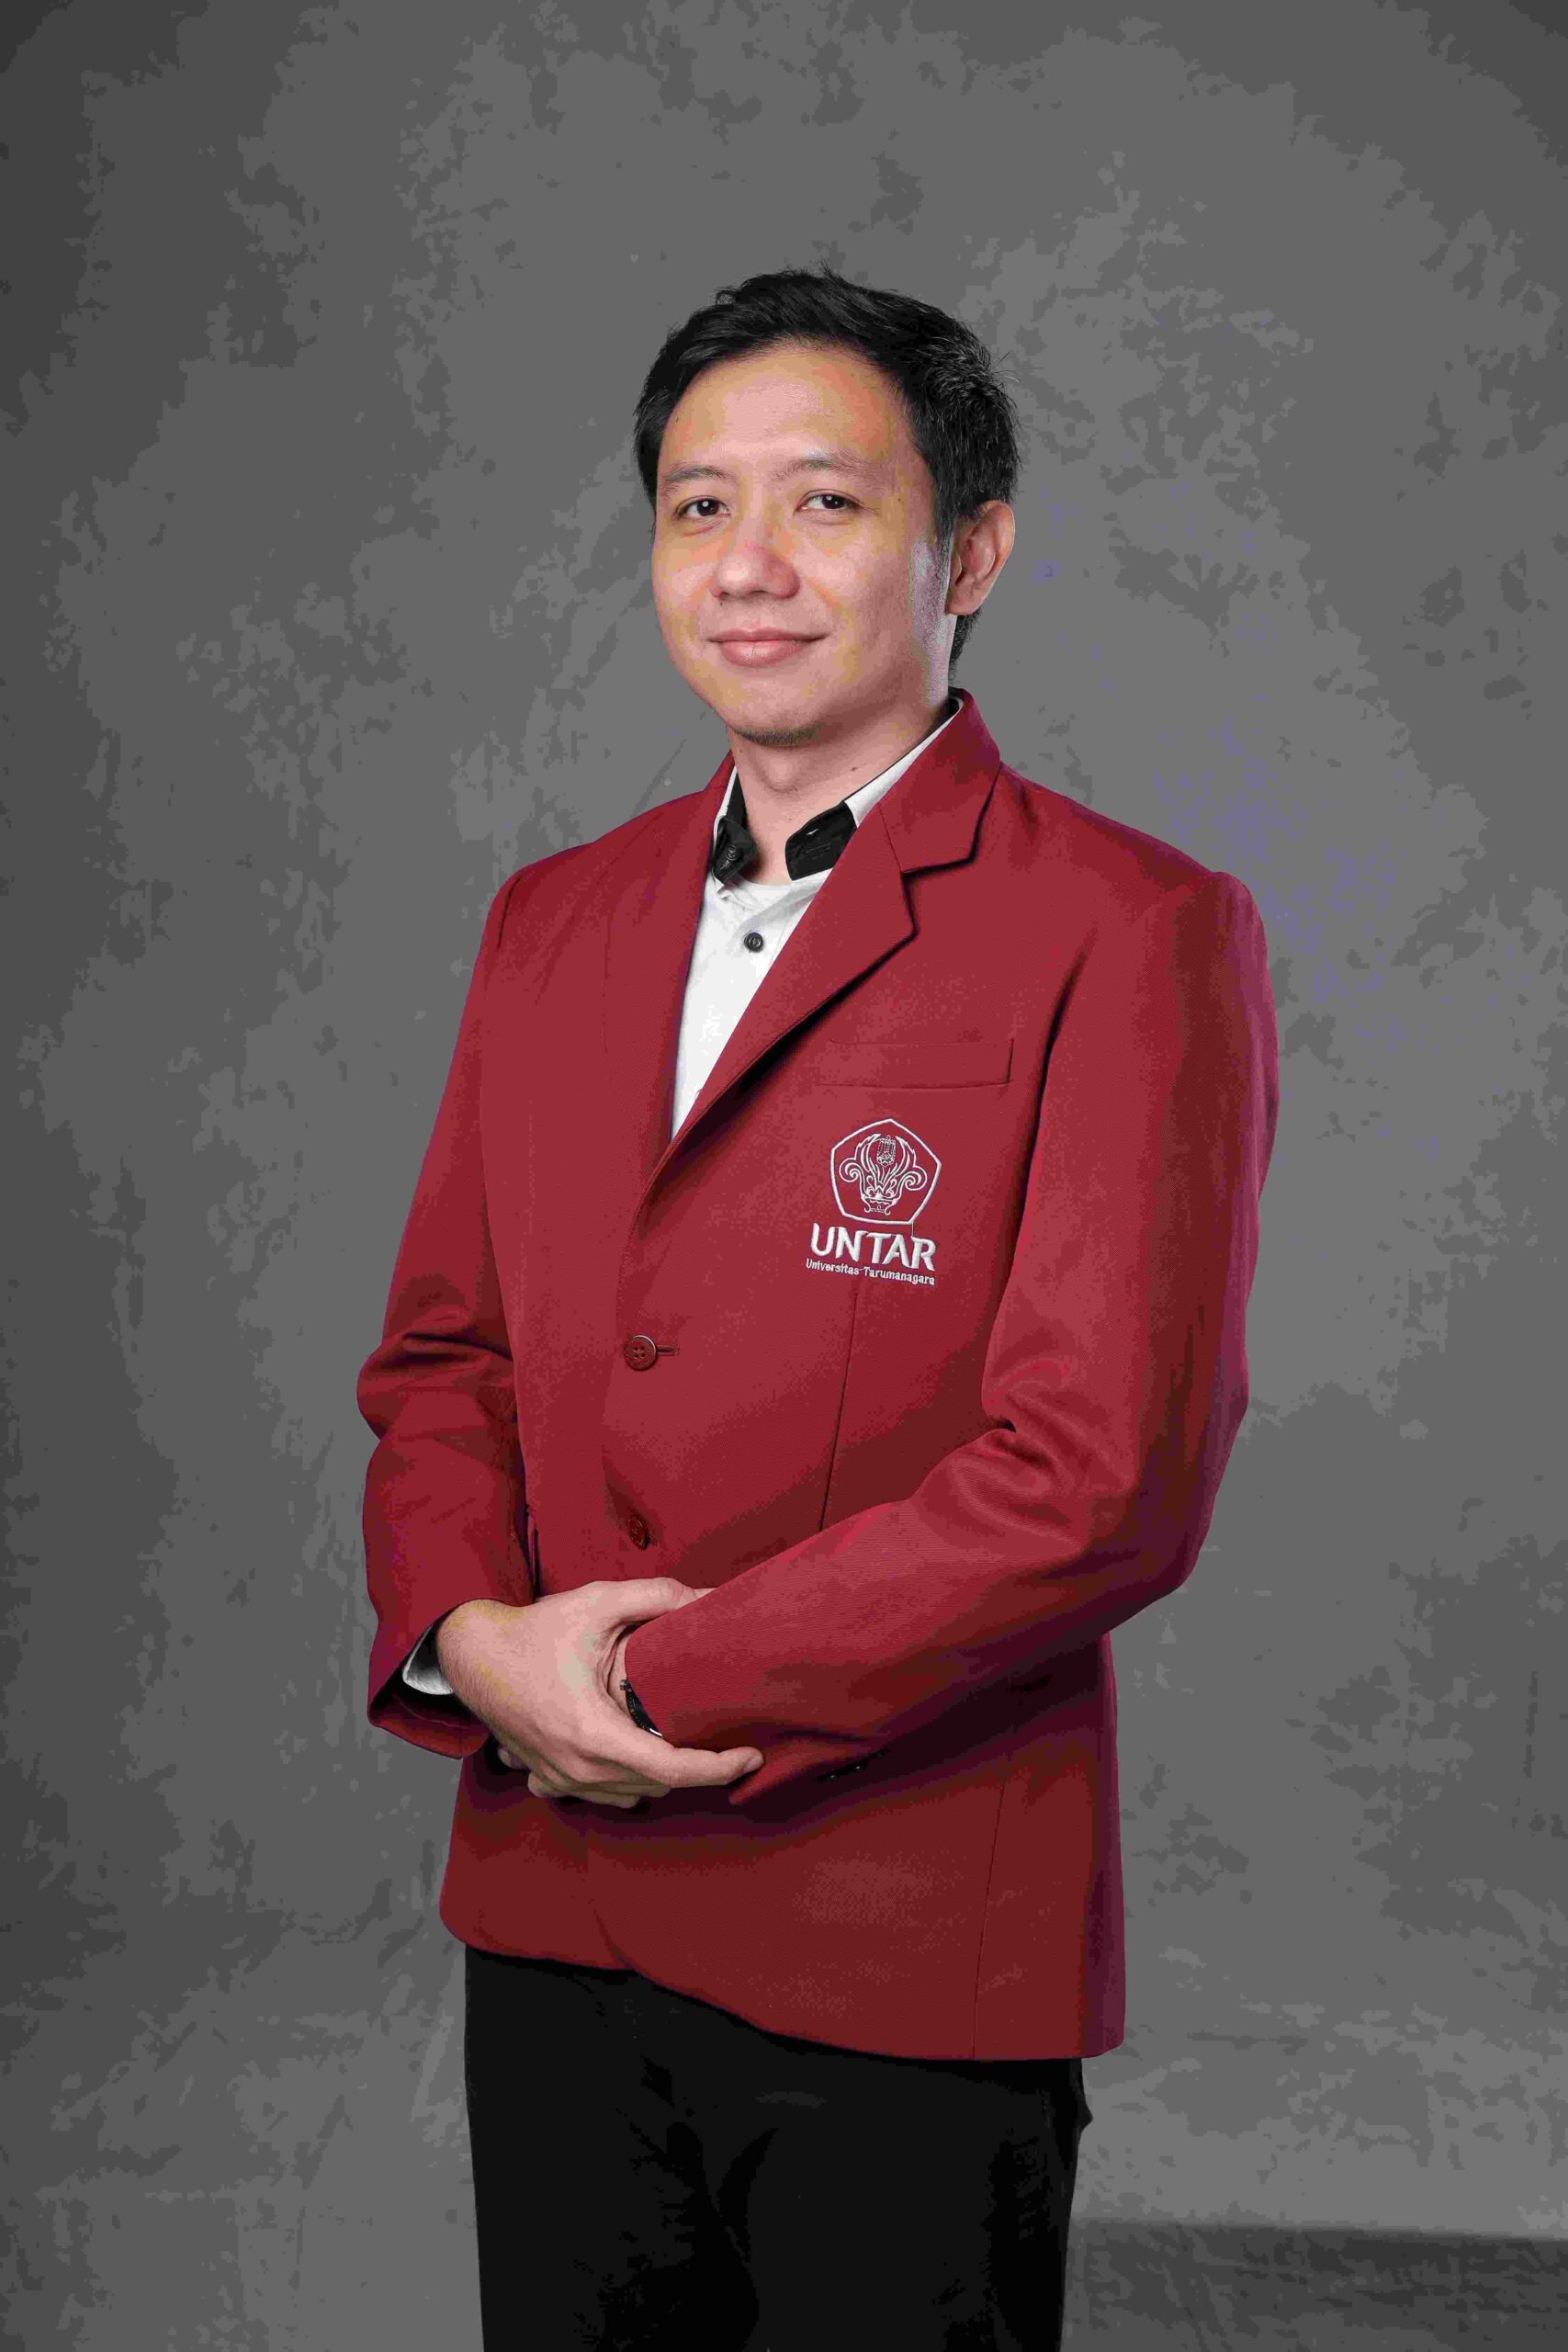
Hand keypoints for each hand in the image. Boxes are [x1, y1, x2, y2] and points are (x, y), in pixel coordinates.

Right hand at [435, 1578, 763, 1809]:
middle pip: (657, 1786)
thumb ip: (655, 1597)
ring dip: (662, 1776)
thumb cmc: (532, 1632)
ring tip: (689, 1745)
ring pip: (630, 1796)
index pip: (673, 1771)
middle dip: (697, 1769)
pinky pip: (599, 1796)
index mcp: (594, 1734)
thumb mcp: (596, 1603)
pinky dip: (625, 1783)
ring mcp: (559, 1779)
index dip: (719, 1768)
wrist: (471, 1655)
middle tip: (727, 1740)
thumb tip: (706, 1596)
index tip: (752, 1756)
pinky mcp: (545, 1778)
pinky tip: (635, 1756)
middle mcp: (578, 1768)